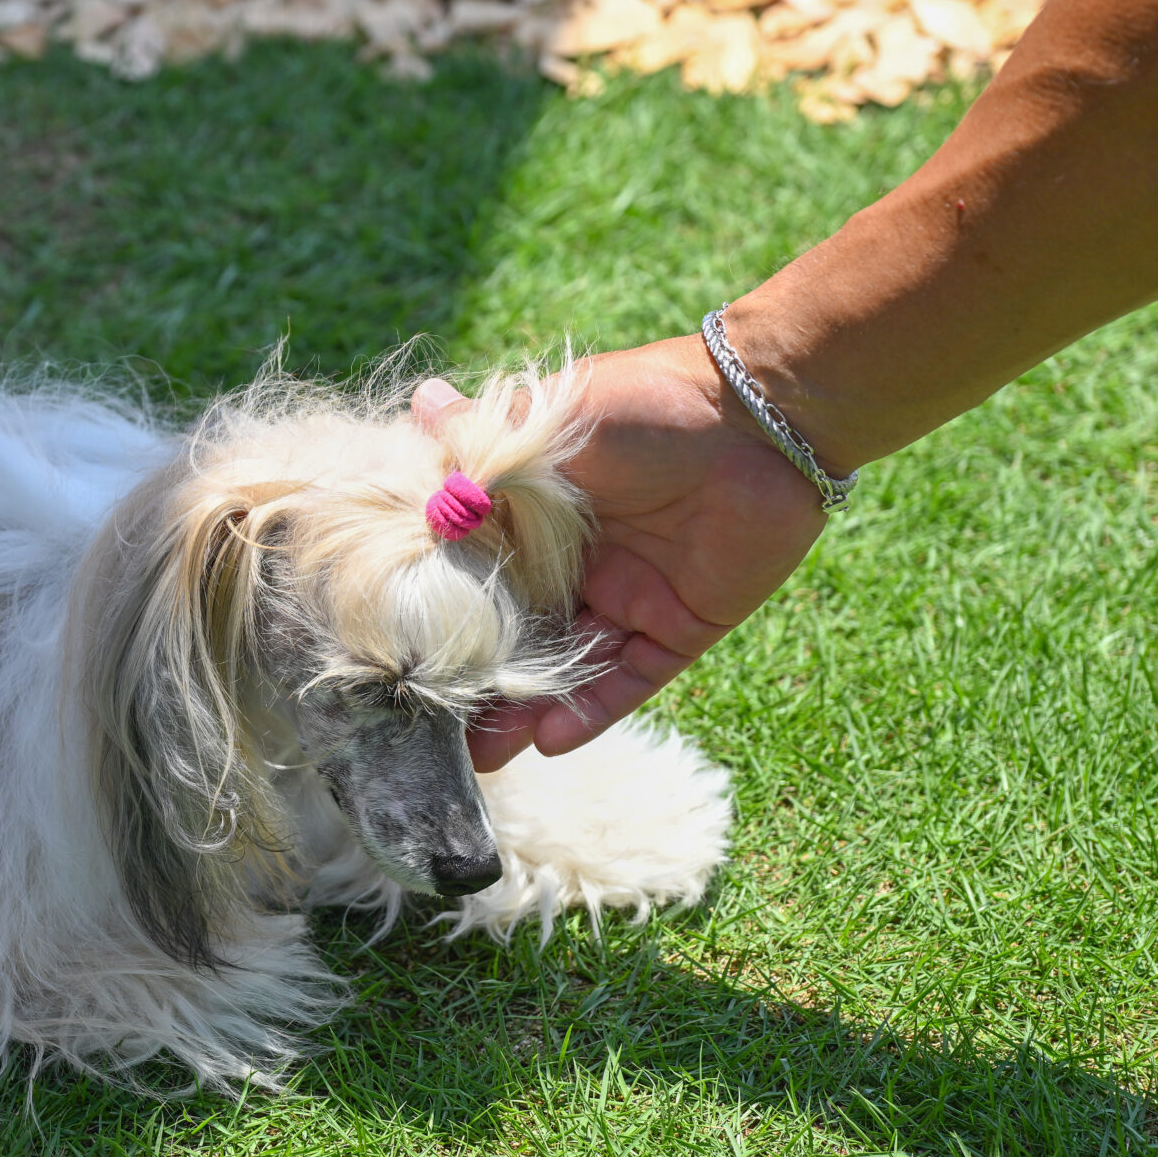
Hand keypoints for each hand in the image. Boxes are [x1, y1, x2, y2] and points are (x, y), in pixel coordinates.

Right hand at [416, 335, 827, 770]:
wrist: (762, 414)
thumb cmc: (647, 401)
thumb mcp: (550, 418)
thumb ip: (485, 438)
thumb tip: (419, 402)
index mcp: (541, 514)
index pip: (480, 577)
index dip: (442, 615)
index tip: (395, 656)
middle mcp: (579, 562)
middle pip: (517, 635)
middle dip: (478, 683)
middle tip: (427, 730)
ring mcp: (629, 597)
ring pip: (567, 668)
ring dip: (525, 712)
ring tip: (481, 755)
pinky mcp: (680, 626)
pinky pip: (629, 680)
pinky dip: (590, 710)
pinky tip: (548, 741)